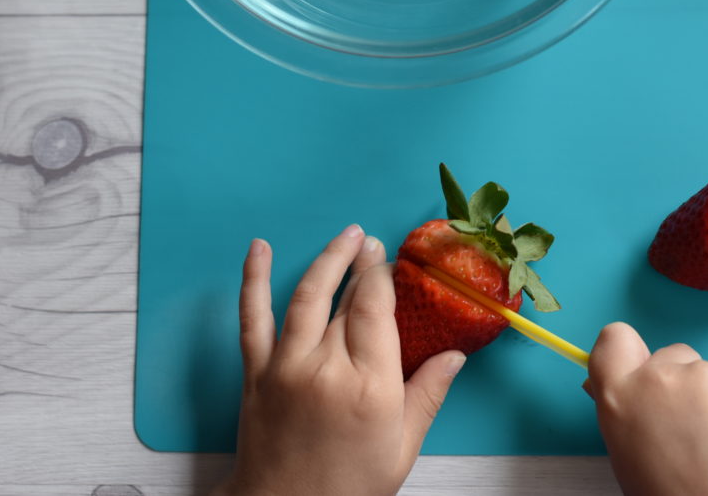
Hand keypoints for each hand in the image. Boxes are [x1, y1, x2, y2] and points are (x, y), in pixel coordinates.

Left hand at [212, 225, 466, 495]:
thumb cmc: (348, 486)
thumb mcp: (401, 447)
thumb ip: (427, 395)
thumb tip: (455, 355)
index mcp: (369, 386)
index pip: (375, 309)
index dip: (382, 276)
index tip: (388, 256)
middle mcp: (326, 368)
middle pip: (346, 300)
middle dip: (360, 265)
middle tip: (370, 242)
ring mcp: (286, 366)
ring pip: (307, 296)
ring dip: (327, 260)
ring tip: (345, 236)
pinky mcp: (256, 372)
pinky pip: (252, 317)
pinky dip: (253, 279)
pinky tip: (258, 249)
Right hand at [584, 323, 707, 495]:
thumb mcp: (634, 462)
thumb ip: (628, 417)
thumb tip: (625, 392)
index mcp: (622, 399)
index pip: (615, 340)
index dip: (629, 352)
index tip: (641, 366)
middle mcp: (662, 379)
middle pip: (674, 356)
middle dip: (684, 383)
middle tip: (696, 430)